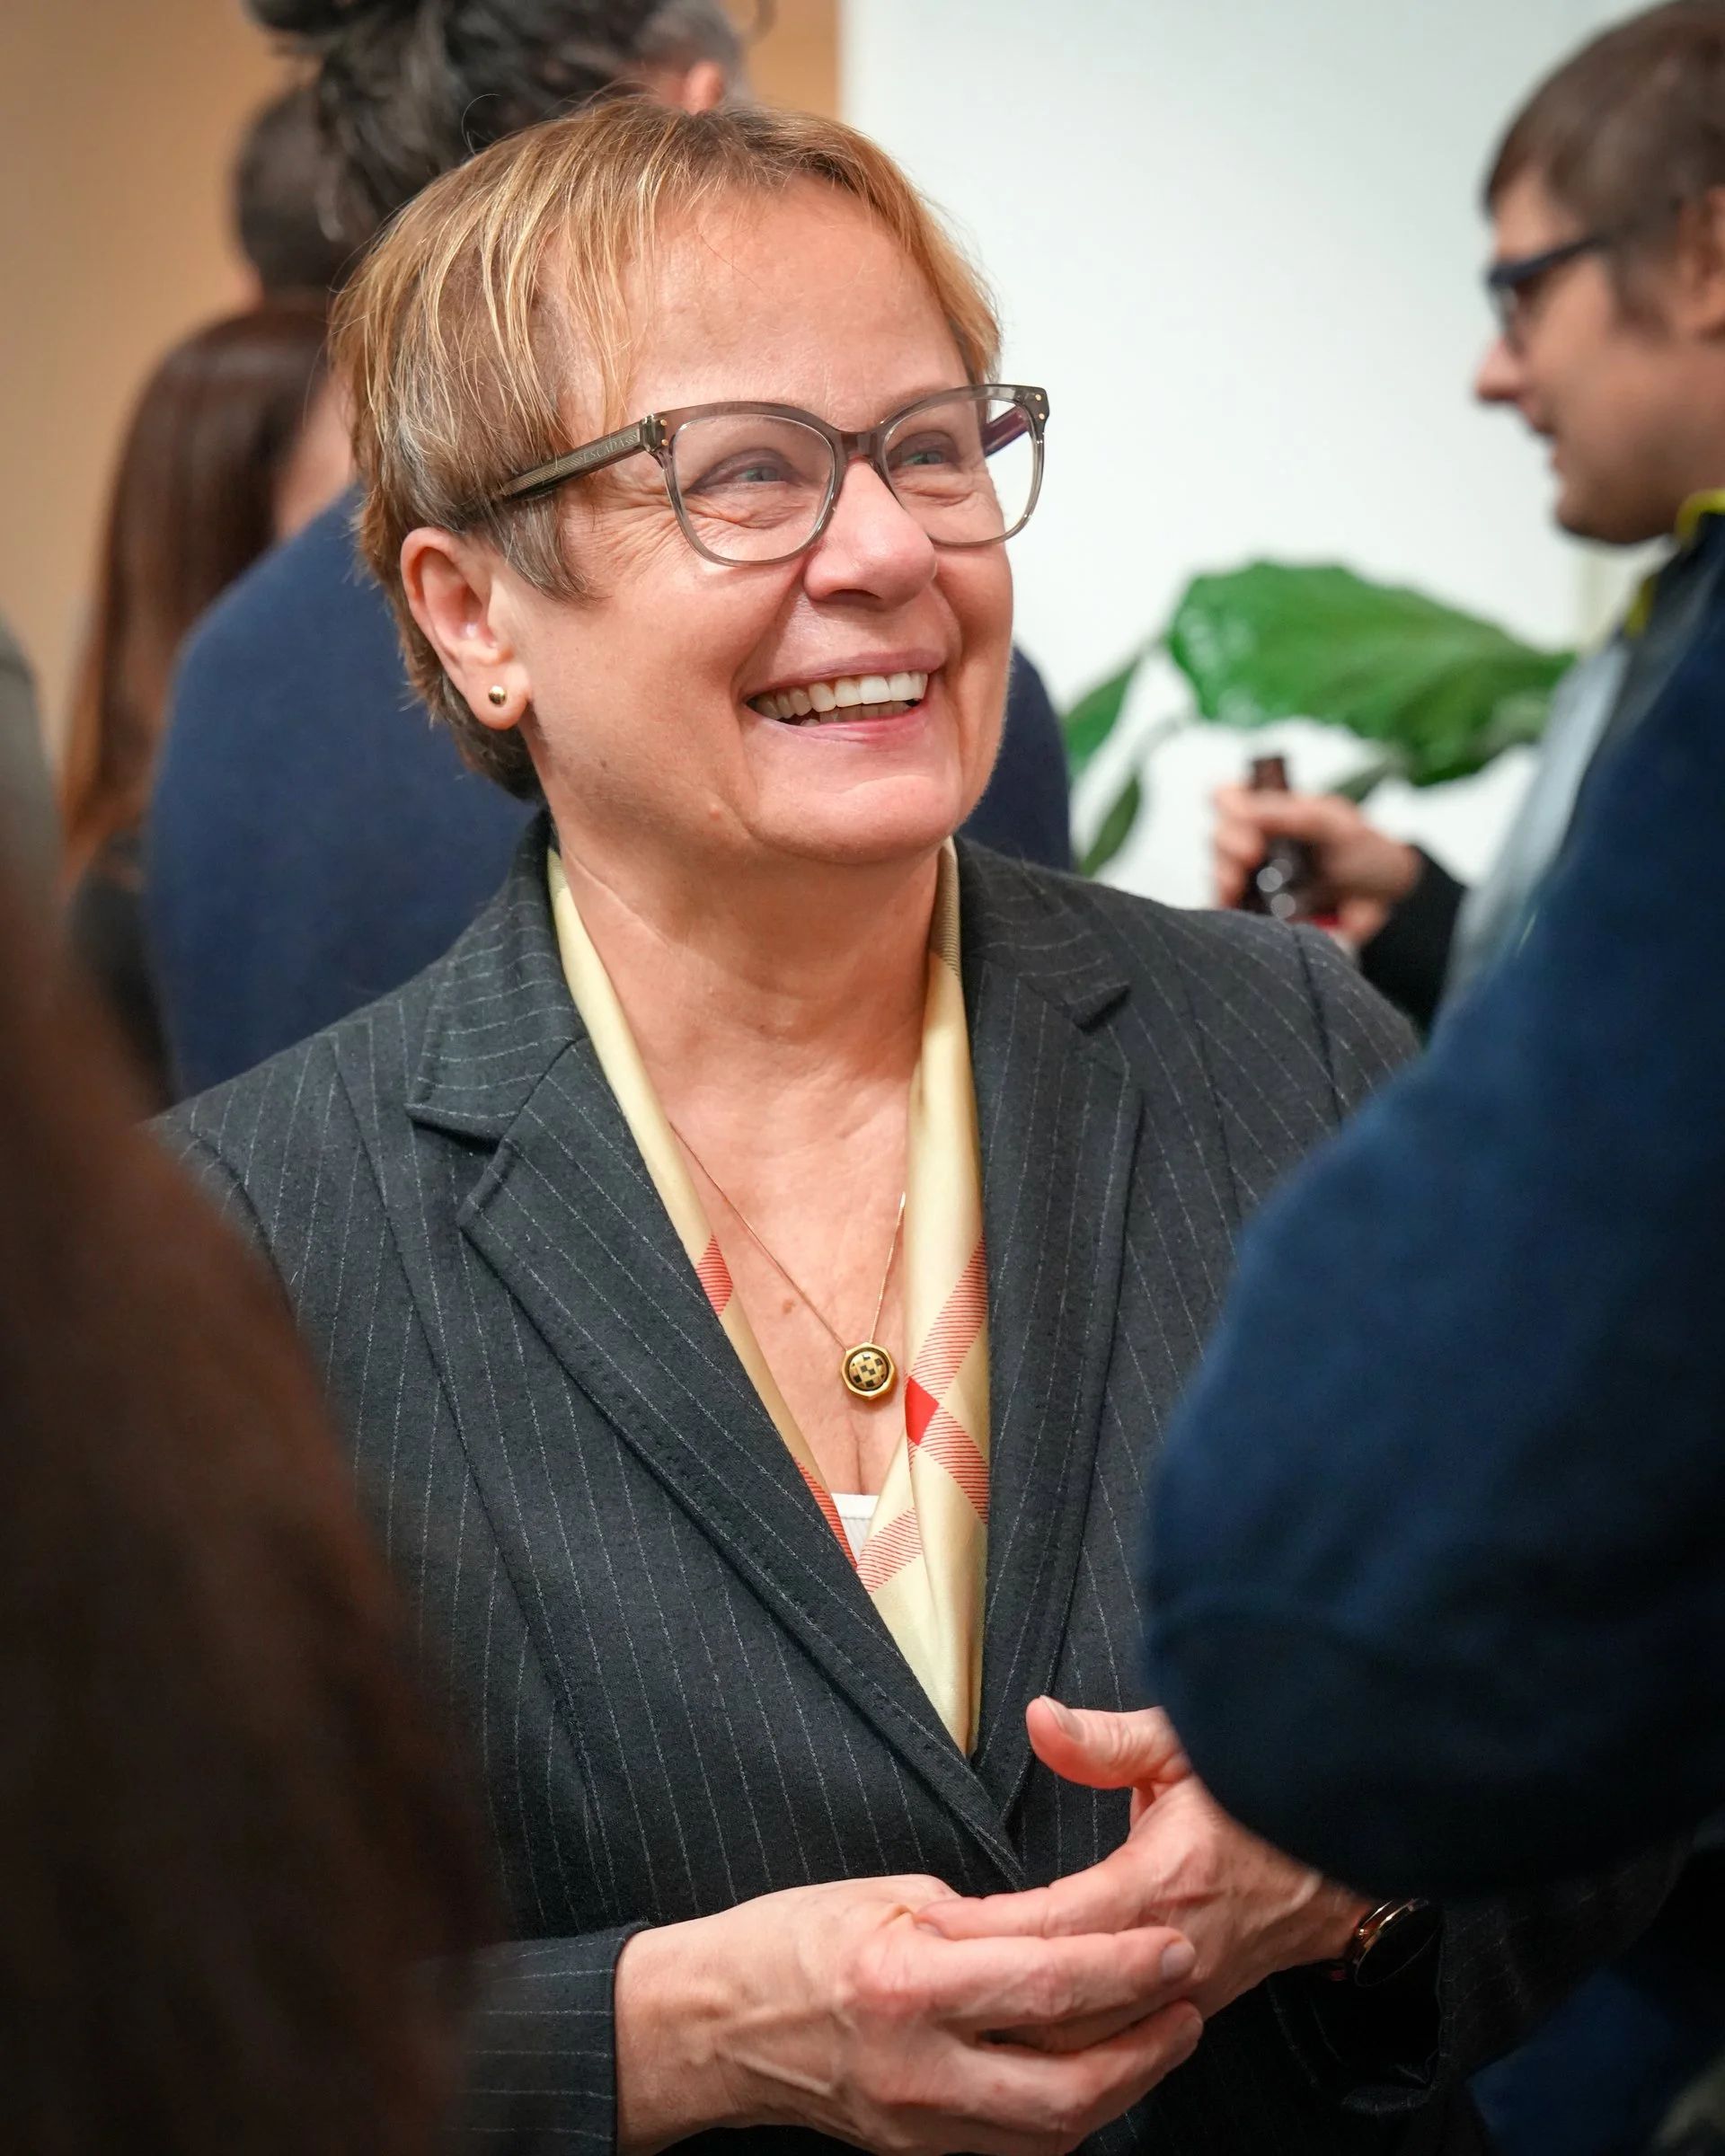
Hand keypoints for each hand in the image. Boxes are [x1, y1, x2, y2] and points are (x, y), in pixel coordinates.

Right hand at [614, 1871, 1203, 2154]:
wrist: (719, 2026)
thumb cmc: (793, 1942)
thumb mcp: (887, 1896)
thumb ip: (979, 1920)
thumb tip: (1056, 1928)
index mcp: (908, 1981)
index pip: (1046, 1984)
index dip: (1124, 1968)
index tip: (1173, 1947)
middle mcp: (919, 2067)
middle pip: (1067, 2087)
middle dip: (1147, 2048)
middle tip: (1189, 2003)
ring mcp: (919, 2123)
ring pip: (1052, 2134)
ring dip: (1120, 2089)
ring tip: (1160, 2039)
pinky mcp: (917, 2151)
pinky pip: (1015, 2151)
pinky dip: (1067, 2119)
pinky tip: (1094, 2079)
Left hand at [919, 1705, 1368, 2020]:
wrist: (1345, 1849)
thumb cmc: (1259, 1791)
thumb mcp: (1184, 1744)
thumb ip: (1105, 1739)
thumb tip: (1039, 1719)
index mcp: (1162, 1885)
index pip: (1055, 1926)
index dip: (987, 1931)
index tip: (928, 1928)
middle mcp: (1171, 1952)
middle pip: (1063, 2003)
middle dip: (988, 1995)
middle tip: (914, 1981)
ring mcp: (1183, 1990)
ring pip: (1088, 2041)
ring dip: (1021, 2030)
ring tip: (950, 2010)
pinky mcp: (1188, 2004)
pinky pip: (1116, 2042)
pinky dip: (1063, 2043)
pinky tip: (1015, 2036)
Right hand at [1212, 783, 1420, 943]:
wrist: (1388, 899)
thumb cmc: (1362, 851)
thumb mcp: (1332, 821)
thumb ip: (1289, 813)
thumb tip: (1243, 808)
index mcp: (1268, 811)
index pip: (1226, 797)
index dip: (1226, 802)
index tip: (1243, 814)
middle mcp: (1253, 843)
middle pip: (1218, 837)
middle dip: (1228, 843)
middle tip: (1252, 854)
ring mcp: (1251, 881)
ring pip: (1217, 875)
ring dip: (1224, 875)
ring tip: (1238, 882)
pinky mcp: (1254, 915)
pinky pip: (1228, 911)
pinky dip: (1228, 906)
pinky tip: (1237, 903)